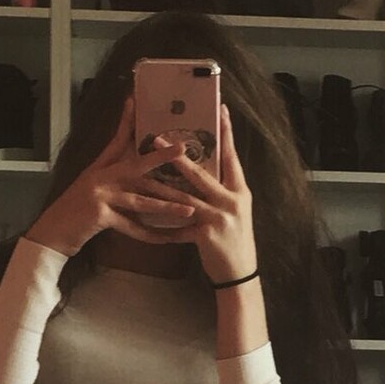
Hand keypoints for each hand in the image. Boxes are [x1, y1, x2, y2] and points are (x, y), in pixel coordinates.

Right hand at [25, 96, 197, 256]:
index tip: (134, 101)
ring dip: (167, 206)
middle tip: (184, 150)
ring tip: (190, 209)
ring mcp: (100, 195)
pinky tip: (168, 239)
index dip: (126, 120)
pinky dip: (151, 236)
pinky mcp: (100, 215)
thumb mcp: (89, 188)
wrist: (51, 234)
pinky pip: (133, 227)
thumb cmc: (73, 214)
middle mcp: (100, 177)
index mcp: (99, 168)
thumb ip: (110, 178)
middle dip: (161, 157)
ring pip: (141, 200)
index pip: (116, 140)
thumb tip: (135, 174)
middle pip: (136, 165)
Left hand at [150, 104, 257, 284]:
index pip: (232, 156)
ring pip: (185, 196)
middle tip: (160, 137)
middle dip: (179, 155)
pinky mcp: (207, 234)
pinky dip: (162, 224)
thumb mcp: (234, 211)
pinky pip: (178, 227)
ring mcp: (220, 217)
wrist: (240, 274)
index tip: (221, 109)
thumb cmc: (235, 241)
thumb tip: (203, 172)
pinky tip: (144, 221)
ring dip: (162, 183)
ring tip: (144, 172)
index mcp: (240, 191)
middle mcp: (232, 200)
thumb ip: (220, 192)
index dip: (227, 133)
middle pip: (202, 172)